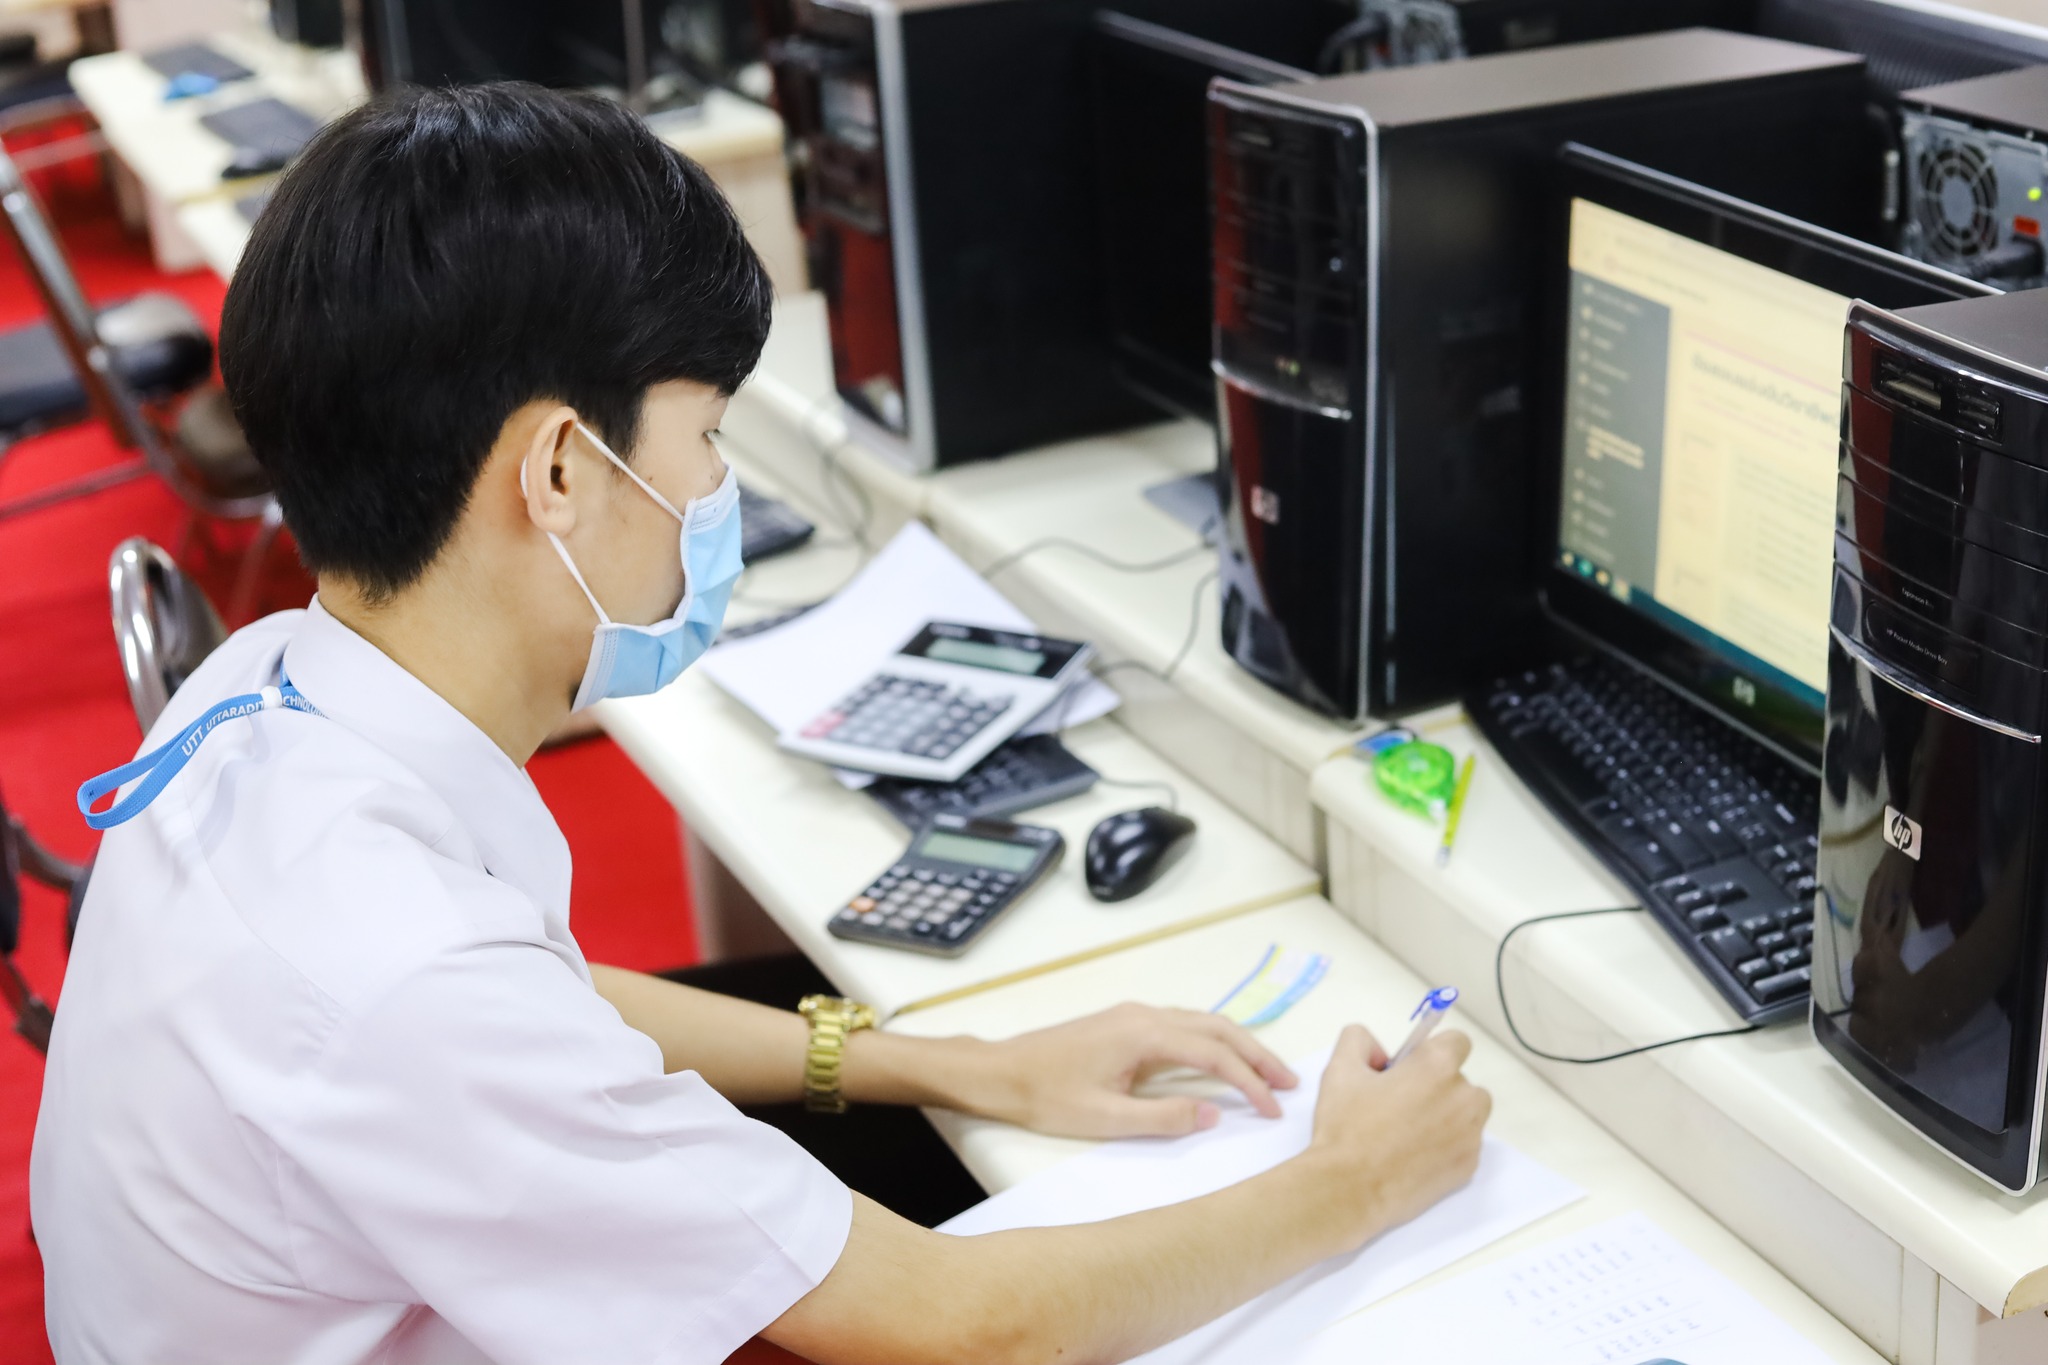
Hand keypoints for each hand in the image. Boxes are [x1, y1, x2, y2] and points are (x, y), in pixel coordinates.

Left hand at [968, 1003, 1299, 1138]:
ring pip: (1203, 1022)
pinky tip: (1223, 1060)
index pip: (1214, 1054)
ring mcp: (1135, 1015)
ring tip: (1267, 1074)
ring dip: (1238, 1046)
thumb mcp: (1105, 1117)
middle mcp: (1145, 1015)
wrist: (1001, 1072)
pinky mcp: (1127, 1023)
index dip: (1249, 1082)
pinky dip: (1214, 1041)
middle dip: (1257, 1054)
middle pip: (1218, 1028)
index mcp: (1144, 1034)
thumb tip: (1214, 1113)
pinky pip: (1184, 1026)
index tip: (1275, 1109)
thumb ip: (1163, 1117)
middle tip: (1290, 1084)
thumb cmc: (1046, 1096)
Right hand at [1301, 1024, 1490, 1253]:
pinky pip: (1465, 1145)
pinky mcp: (1469, 1166)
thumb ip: (1359, 1040)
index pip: (1457, 1042)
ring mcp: (1471, 1134)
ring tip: (1409, 1132)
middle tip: (1400, 1105)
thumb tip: (1379, 1051)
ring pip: (1467, 1114)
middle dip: (1437, 1087)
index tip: (1411, 1069)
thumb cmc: (1346, 1127)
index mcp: (1437, 1065)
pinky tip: (1414, 1156)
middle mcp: (1464, 1096)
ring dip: (1448, 1116)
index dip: (1432, 1052)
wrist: (1350, 1189)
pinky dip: (1447, 1146)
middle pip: (1462, 1080)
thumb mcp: (1340, 1069)